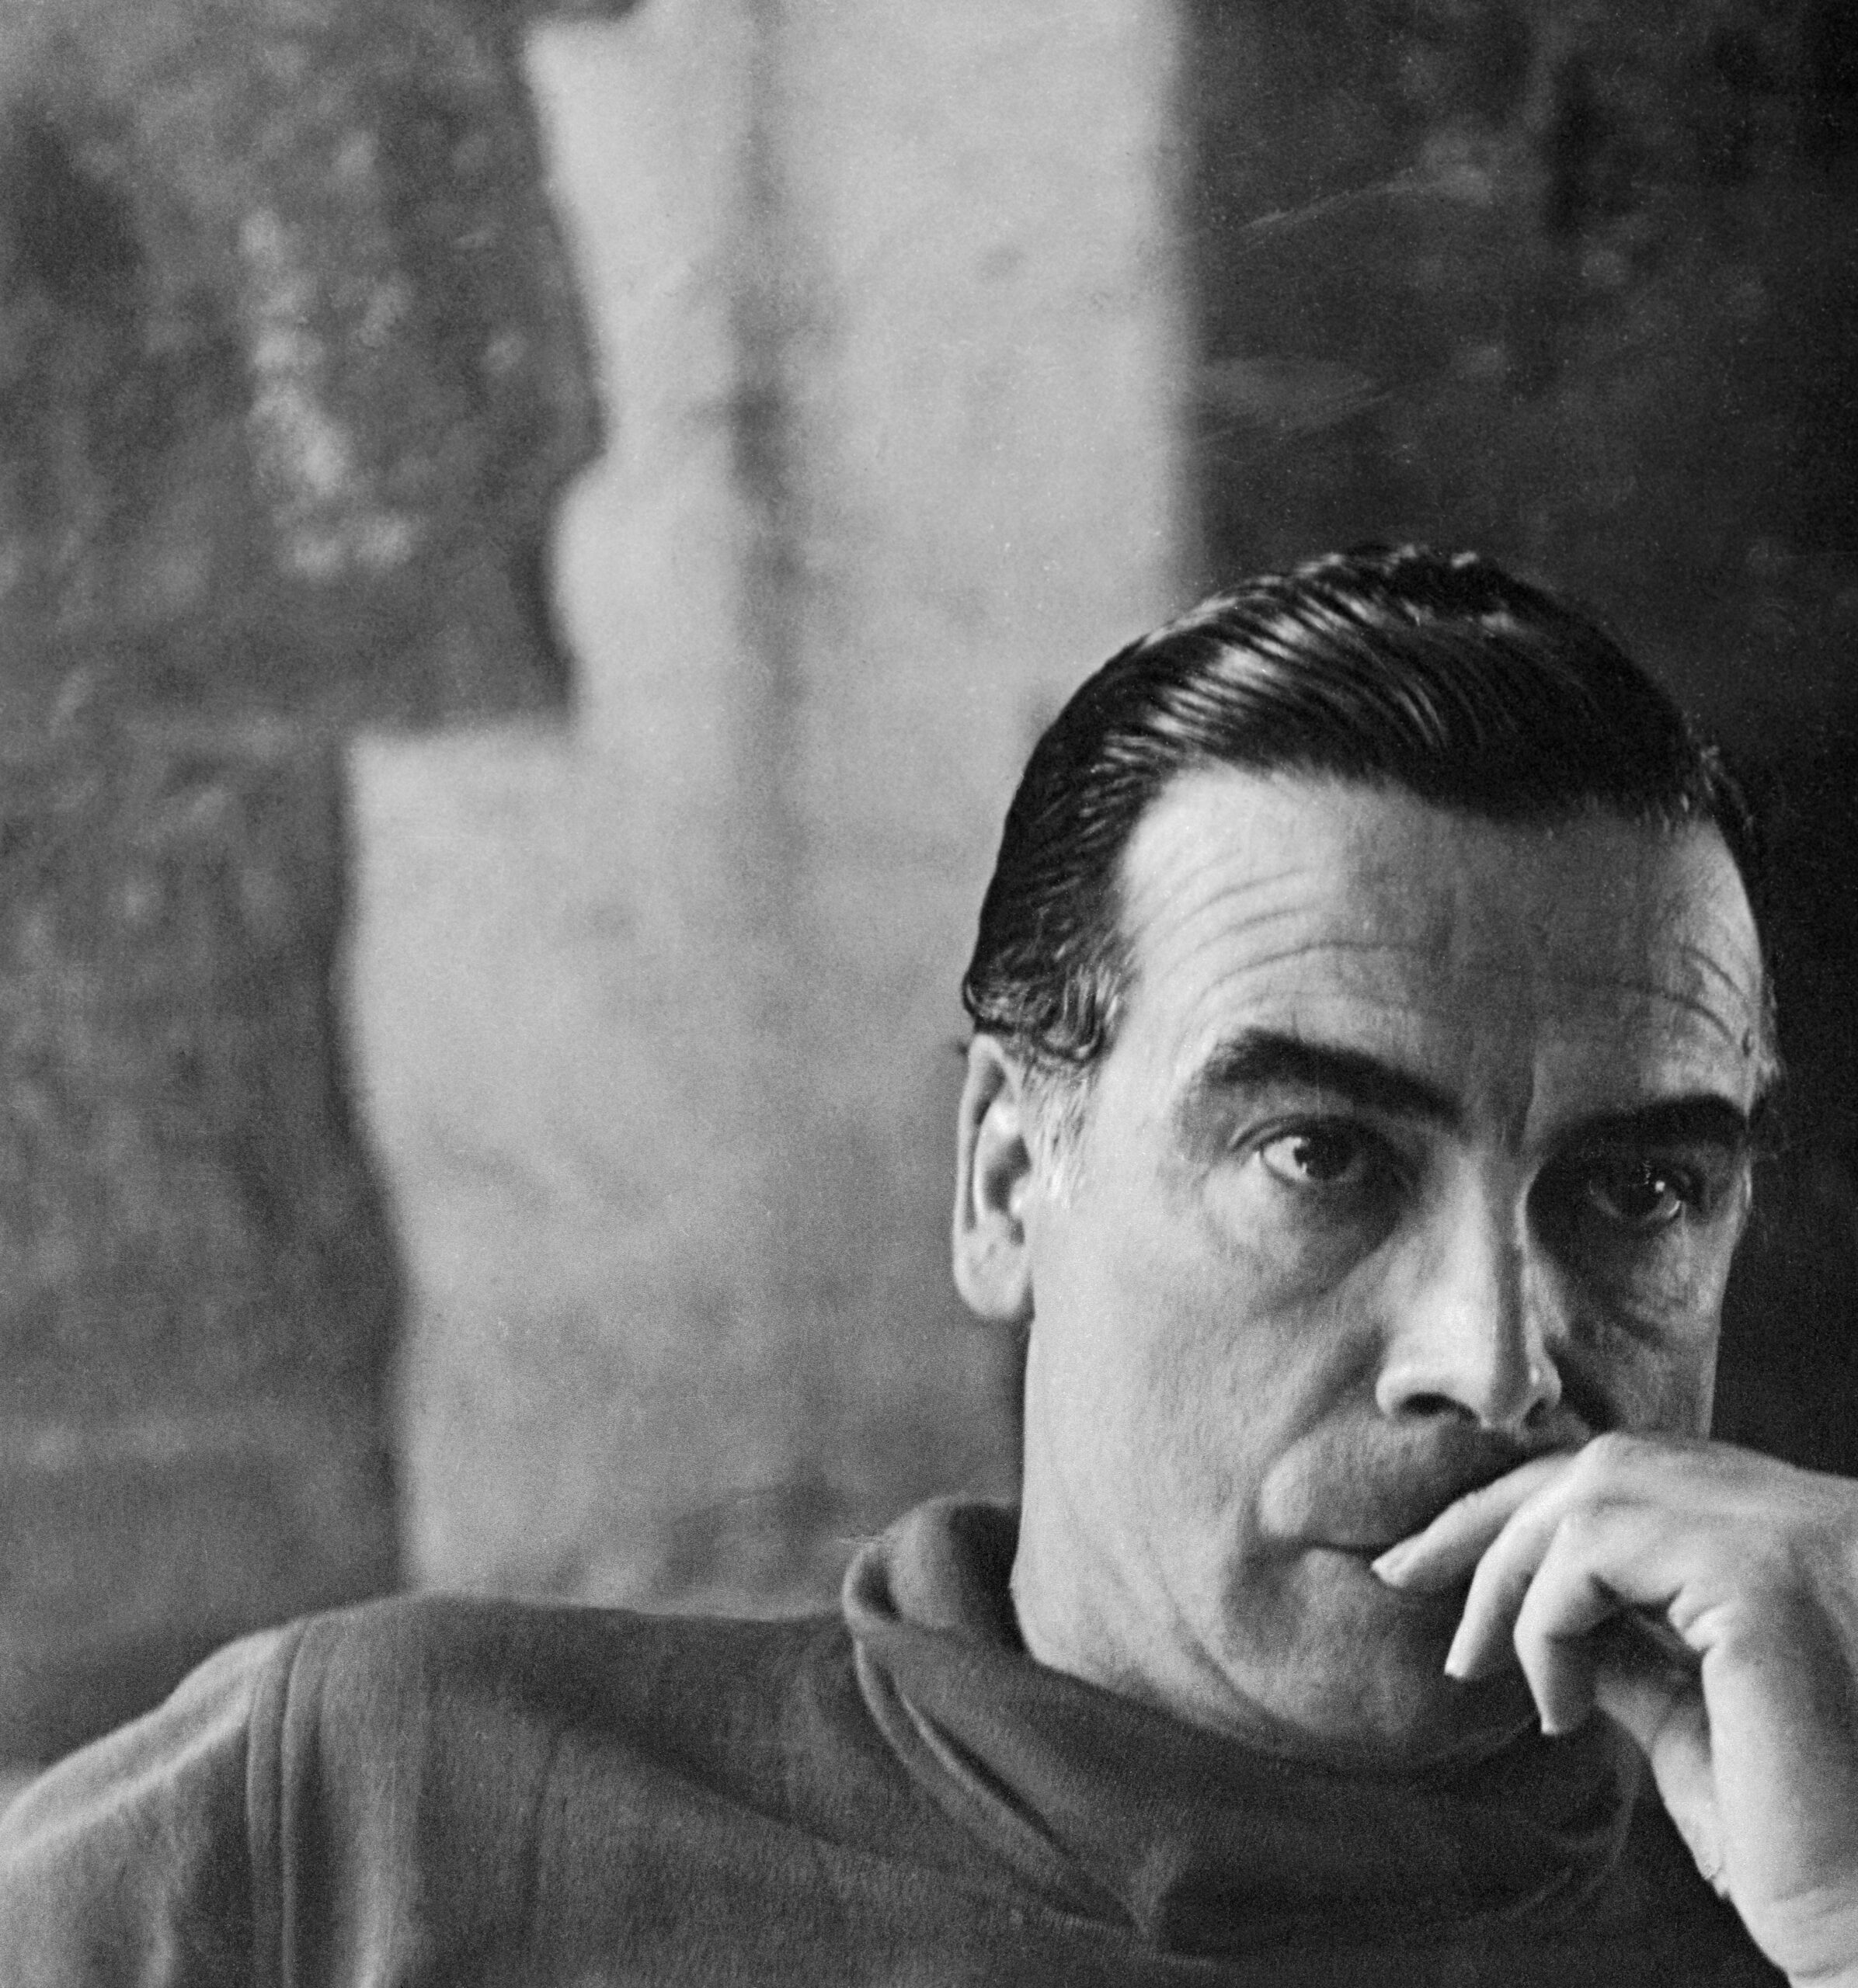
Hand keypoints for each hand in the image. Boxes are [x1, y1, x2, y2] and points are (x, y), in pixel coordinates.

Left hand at [1373, 1433, 1857, 1985]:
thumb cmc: (1810, 1852)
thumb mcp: (1700, 1724)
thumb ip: (1637, 1650)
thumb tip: (1545, 1610)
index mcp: (1817, 1540)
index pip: (1655, 1475)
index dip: (1539, 1505)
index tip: (1440, 1560)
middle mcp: (1824, 1514)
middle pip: (1617, 1462)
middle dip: (1494, 1513)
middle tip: (1404, 1573)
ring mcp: (1802, 1538)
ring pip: (1598, 1486)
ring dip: (1510, 1568)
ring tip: (1477, 1660)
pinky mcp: (1766, 1584)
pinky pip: (1597, 1549)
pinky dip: (1545, 1618)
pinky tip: (1555, 1708)